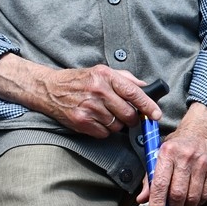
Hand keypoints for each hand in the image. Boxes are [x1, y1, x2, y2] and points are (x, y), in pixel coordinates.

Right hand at [0, 55, 160, 137]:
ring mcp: (89, 107)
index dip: (148, 106)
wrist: (49, 89)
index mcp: (106, 76)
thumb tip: (146, 87)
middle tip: (128, 117)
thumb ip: (126, 79)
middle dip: (133, 119)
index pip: (134, 93)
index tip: (157, 115)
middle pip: (128, 114)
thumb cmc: (79, 80)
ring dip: (116, 124)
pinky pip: (104, 133)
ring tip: (106, 115)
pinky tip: (96, 120)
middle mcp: (98, 91)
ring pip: (117, 126)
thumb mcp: (102, 72)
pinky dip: (104, 130)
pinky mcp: (81, 120)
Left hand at [137, 102, 206, 205]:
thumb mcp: (158, 156)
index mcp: (167, 152)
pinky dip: (198, 202)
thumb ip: (150, 179)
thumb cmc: (177, 146)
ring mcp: (202, 162)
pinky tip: (192, 200)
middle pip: (178, 193)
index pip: (160, 183)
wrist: (202, 131)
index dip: (157, 203)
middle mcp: (185, 156)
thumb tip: (142, 199)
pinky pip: (206, 194)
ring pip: (193, 197)